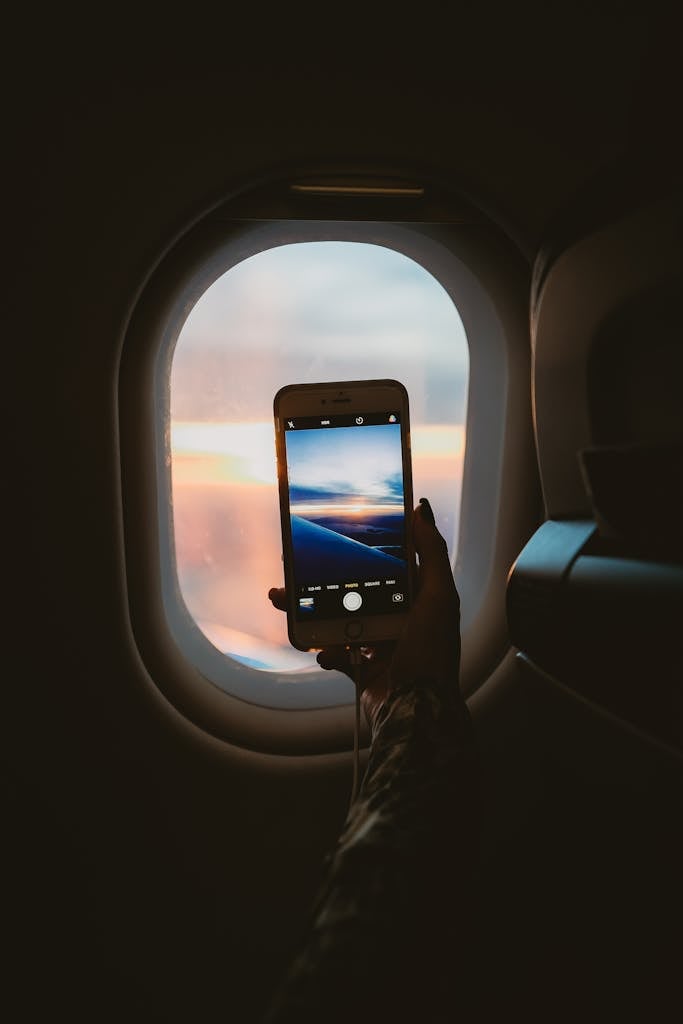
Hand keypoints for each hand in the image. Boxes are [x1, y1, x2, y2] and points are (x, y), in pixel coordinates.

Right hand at [268, 498, 461, 723]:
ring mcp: (377, 643)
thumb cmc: (432, 654)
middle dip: (321, 579)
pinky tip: (325, 651)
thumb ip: (431, 553)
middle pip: (351, 590)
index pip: (384, 564)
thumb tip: (421, 510)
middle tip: (294, 569)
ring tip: (284, 601)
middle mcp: (397, 618)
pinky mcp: (361, 667)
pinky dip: (325, 650)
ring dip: (310, 610)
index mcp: (416, 598)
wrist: (417, 713)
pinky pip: (334, 652)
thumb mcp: (438, 596)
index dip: (359, 550)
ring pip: (336, 618)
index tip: (332, 535)